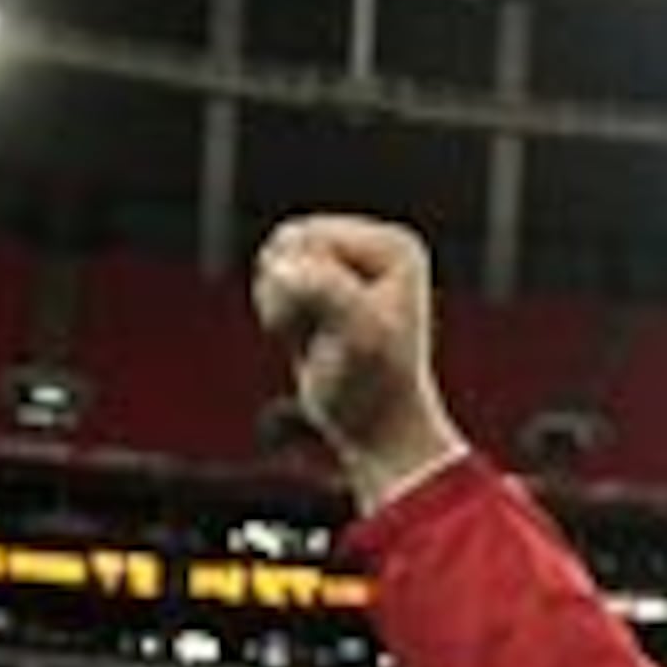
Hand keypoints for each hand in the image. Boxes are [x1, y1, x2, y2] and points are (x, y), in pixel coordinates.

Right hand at [251, 215, 468, 509]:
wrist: (376, 428)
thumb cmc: (373, 386)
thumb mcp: (358, 337)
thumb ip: (326, 291)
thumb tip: (280, 265)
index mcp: (396, 247)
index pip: (311, 238)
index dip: (304, 286)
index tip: (336, 329)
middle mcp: (377, 245)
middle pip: (288, 242)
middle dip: (288, 293)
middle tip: (320, 336)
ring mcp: (350, 262)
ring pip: (274, 260)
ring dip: (279, 305)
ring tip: (314, 336)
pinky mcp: (325, 282)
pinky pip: (271, 279)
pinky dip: (276, 311)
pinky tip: (305, 335)